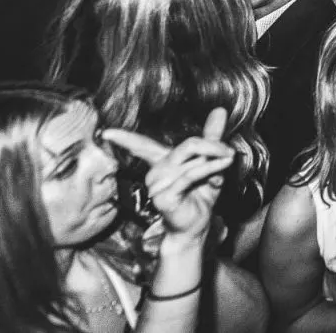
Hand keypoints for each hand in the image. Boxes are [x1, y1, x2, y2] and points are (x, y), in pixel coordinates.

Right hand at [101, 108, 234, 244]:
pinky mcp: (164, 196)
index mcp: (162, 161)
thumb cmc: (201, 194)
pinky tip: (223, 166)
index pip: (142, 146)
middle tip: (229, 152)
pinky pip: (191, 174)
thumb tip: (220, 109)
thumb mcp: (210, 161)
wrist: (197, 225)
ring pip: (192, 159)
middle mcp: (156, 171)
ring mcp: (158, 185)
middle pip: (188, 145)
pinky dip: (211, 168)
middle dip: (212, 146)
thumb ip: (211, 136)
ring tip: (223, 168)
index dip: (125, 138)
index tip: (106, 133)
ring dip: (214, 163)